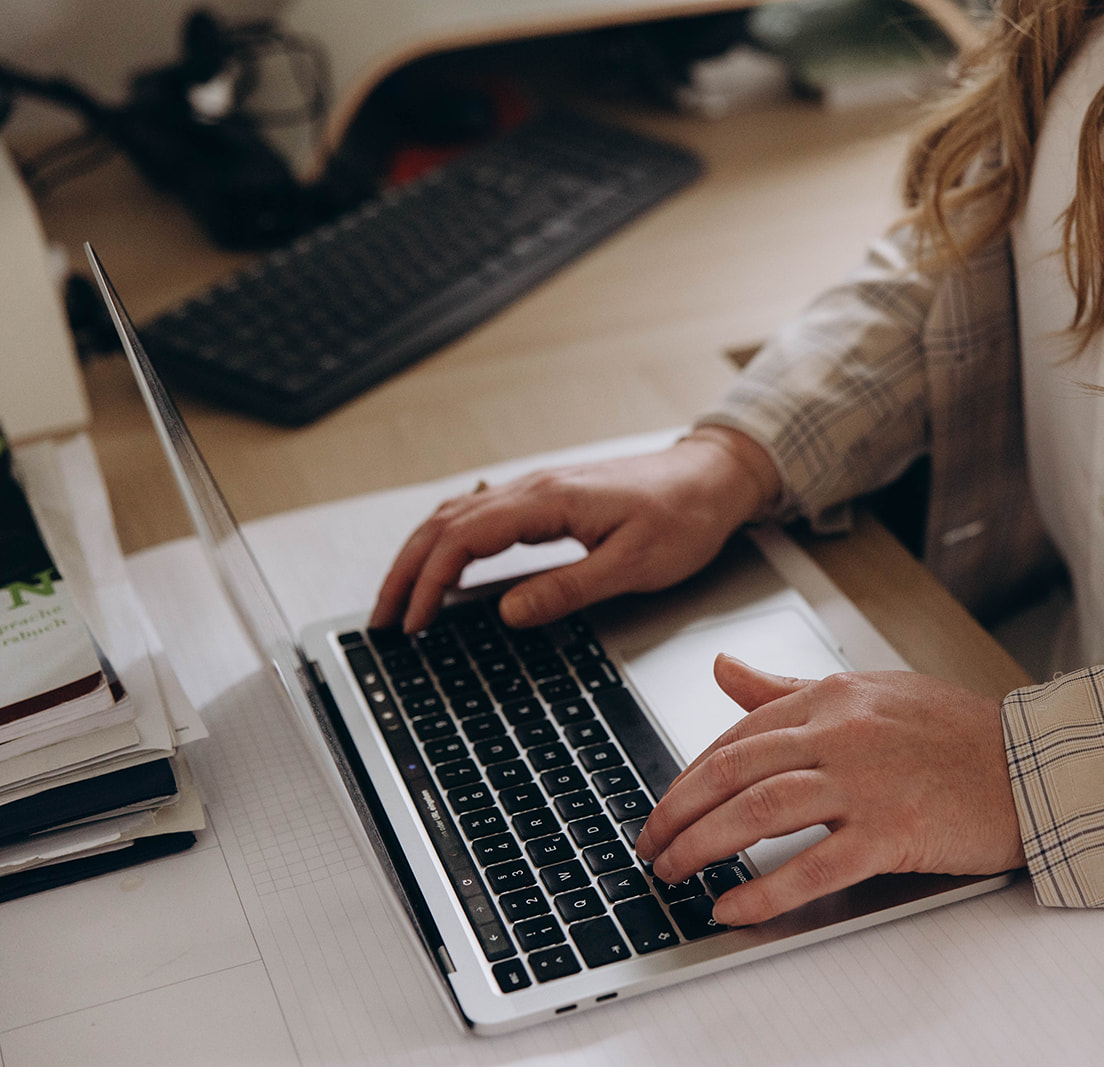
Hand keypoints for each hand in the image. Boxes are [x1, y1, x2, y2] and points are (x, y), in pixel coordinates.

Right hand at [370, 427, 780, 631]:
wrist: (713, 477)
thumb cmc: (684, 516)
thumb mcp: (633, 564)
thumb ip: (568, 588)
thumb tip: (508, 612)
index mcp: (549, 500)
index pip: (463, 539)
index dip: (429, 583)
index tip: (413, 623)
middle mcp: (534, 488)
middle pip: (444, 524)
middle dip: (405, 572)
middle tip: (382, 619)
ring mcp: (538, 489)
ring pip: (456, 516)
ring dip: (420, 556)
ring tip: (400, 599)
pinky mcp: (548, 498)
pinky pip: (480, 514)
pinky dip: (448, 541)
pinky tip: (442, 563)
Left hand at [635, 655, 1024, 926]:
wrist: (1037, 765)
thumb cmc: (959, 733)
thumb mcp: (870, 691)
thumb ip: (789, 686)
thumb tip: (724, 668)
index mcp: (832, 696)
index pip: (737, 735)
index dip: (689, 776)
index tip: (667, 806)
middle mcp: (841, 732)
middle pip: (732, 771)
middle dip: (677, 813)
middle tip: (650, 846)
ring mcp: (866, 782)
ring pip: (757, 812)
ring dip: (701, 847)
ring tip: (673, 873)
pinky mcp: (892, 830)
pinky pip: (812, 866)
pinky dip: (763, 891)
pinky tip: (732, 907)